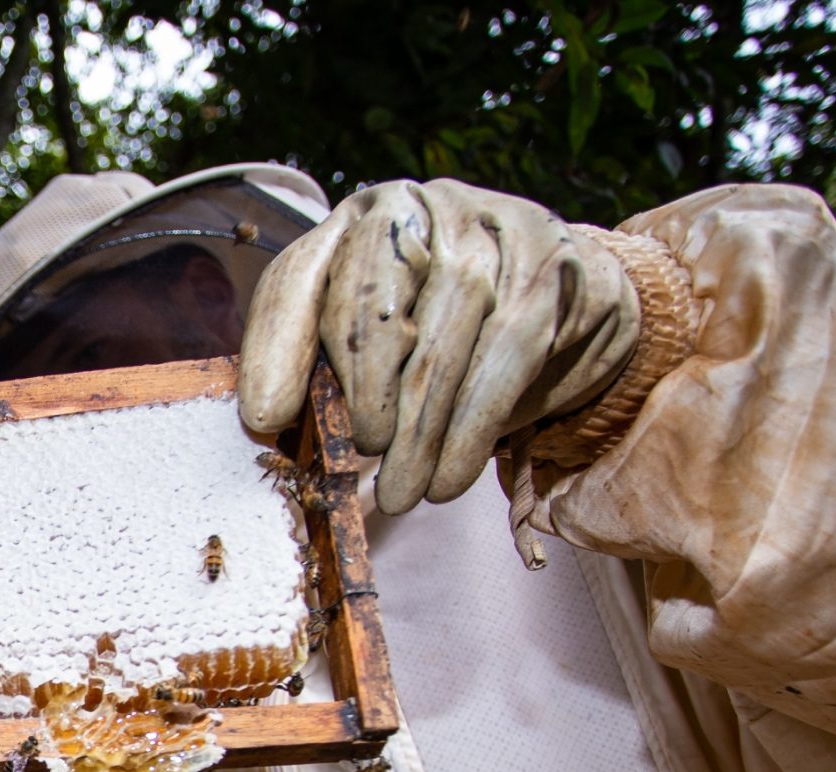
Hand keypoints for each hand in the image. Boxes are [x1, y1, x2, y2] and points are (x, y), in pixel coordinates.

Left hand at [238, 179, 640, 515]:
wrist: (570, 288)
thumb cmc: (449, 321)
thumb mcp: (378, 331)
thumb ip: (328, 362)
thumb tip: (272, 426)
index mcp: (353, 223)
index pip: (298, 278)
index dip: (276, 348)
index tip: (265, 416)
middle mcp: (416, 211)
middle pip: (372, 308)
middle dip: (362, 396)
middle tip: (359, 457)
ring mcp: (487, 231)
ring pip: (440, 344)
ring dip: (417, 436)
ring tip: (402, 495)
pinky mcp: (547, 268)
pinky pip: (503, 359)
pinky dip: (470, 433)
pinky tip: (449, 480)